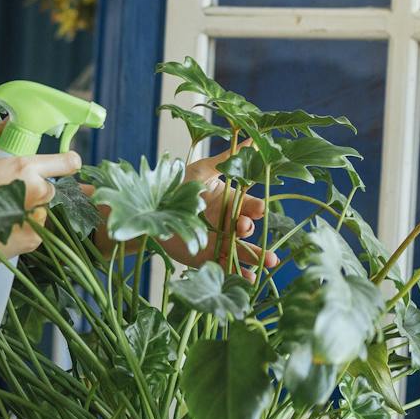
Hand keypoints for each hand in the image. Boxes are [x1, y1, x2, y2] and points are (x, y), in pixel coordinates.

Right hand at [0, 123, 81, 270]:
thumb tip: (6, 120)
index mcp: (24, 168)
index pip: (67, 162)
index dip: (68, 161)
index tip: (67, 163)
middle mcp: (36, 192)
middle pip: (50, 187)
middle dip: (36, 188)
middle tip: (9, 192)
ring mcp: (36, 218)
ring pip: (43, 208)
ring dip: (30, 207)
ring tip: (2, 212)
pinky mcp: (33, 239)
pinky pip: (36, 228)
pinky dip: (25, 226)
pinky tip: (3, 226)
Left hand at [168, 142, 278, 276]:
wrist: (149, 207)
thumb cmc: (178, 183)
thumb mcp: (202, 170)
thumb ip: (228, 159)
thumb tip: (253, 139)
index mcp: (231, 201)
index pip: (250, 205)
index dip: (256, 207)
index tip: (258, 208)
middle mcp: (228, 222)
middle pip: (247, 228)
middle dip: (252, 230)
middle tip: (245, 228)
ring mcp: (219, 240)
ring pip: (242, 249)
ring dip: (256, 255)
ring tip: (270, 261)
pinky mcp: (206, 257)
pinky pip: (225, 266)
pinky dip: (238, 274)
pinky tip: (249, 279)